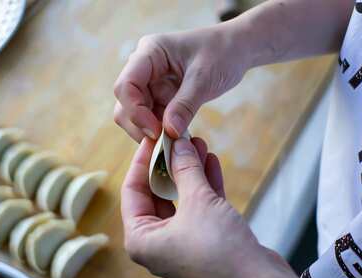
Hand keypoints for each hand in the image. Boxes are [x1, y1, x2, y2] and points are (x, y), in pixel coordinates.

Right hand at [114, 25, 246, 141]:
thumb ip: (185, 105)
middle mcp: (143, 68)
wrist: (236, 49)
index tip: (156, 131)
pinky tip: (177, 139)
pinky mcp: (160, 96)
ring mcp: (150, 83)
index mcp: (149, 53)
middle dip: (140, 125)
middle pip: (125, 103)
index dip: (135, 111)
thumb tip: (168, 131)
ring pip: (135, 115)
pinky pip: (152, 118)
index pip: (126, 85)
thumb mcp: (205, 78)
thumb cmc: (222, 53)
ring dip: (150, 131)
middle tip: (164, 143)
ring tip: (173, 143)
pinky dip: (161, 131)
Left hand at [121, 137, 326, 277]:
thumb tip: (177, 144)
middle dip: (170, 164)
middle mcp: (158, 242)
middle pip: (157, 193)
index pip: (132, 190)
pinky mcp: (205, 241)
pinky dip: (204, 185)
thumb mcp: (199, 201)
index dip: (143, 161)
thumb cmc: (220, 251)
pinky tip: (210, 162)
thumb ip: (185, 169)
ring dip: (190, 172)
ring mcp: (181, 242)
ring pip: (181, 198)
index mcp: (142, 239)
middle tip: (178, 139)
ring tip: (196, 144)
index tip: (153, 138)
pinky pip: (199, 207)